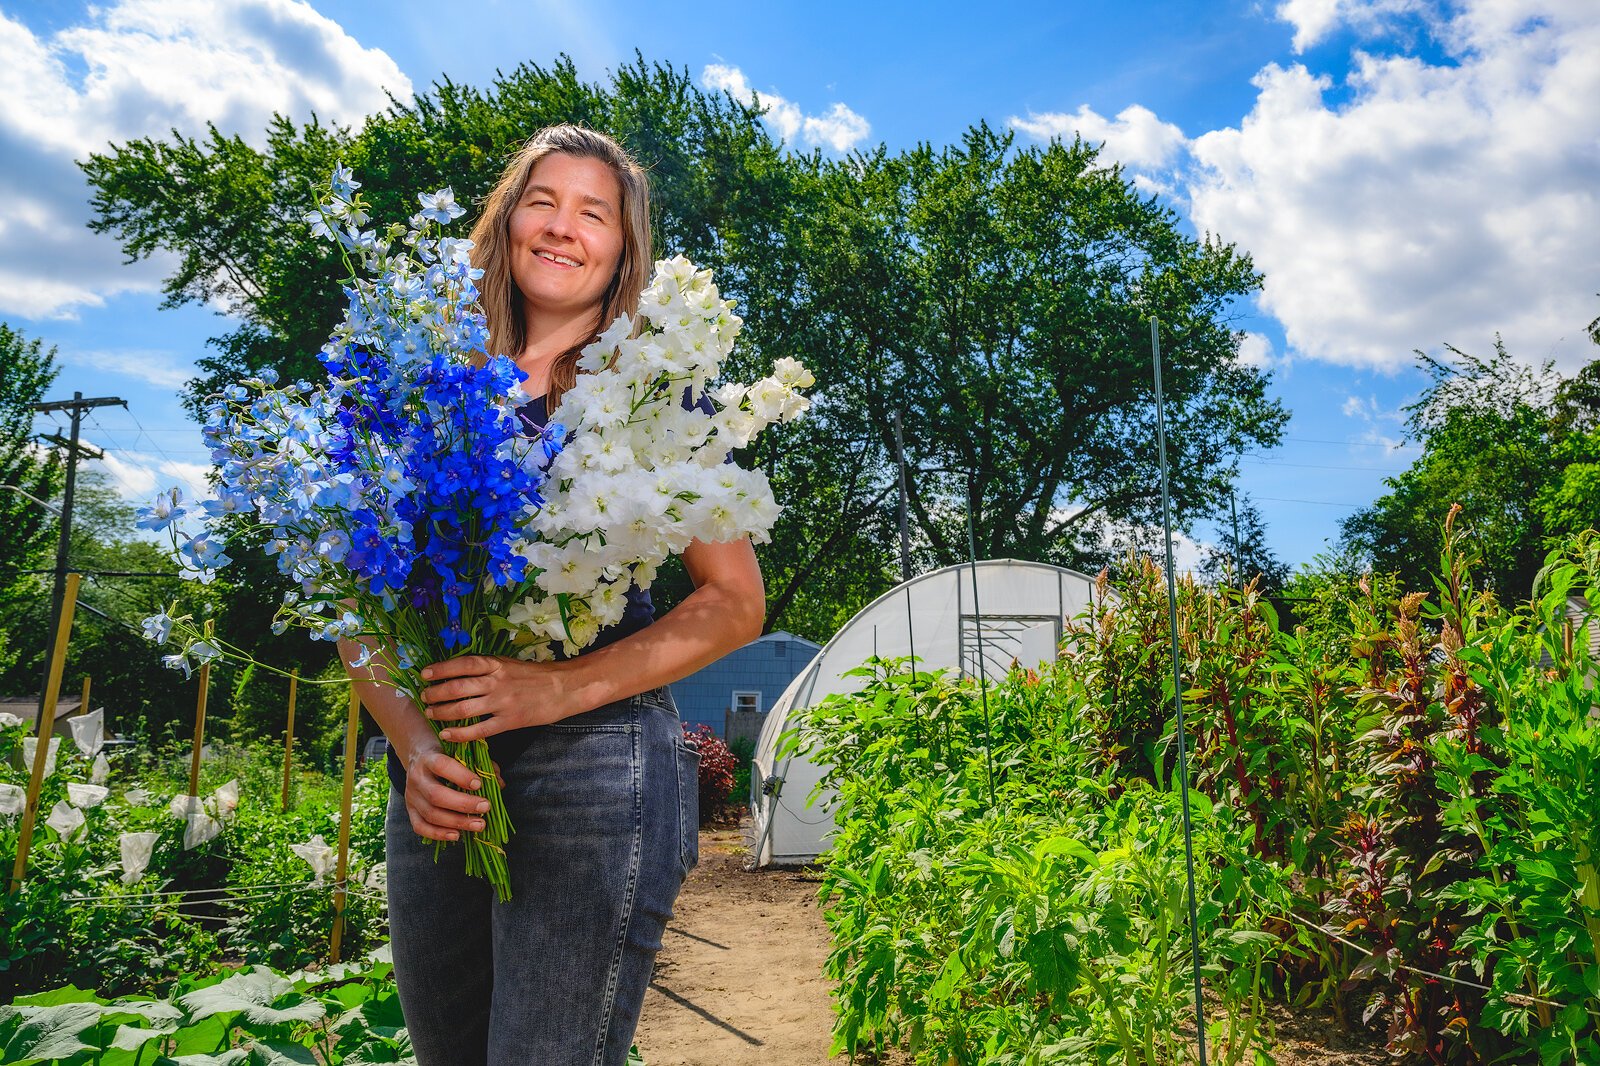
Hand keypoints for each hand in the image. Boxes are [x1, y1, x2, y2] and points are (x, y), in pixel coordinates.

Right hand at [401, 744, 493, 841]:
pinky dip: (439, 834)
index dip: (460, 776)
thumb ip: (480, 765)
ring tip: (480, 824)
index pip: (441, 766)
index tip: (479, 784)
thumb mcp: (461, 752)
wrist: (418, 756)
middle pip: (436, 795)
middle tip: (486, 807)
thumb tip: (499, 784)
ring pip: (431, 814)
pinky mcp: (410, 811)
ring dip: (457, 822)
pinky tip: (457, 835)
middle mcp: (416, 777)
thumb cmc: (447, 755)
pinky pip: (421, 827)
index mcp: (428, 757)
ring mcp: (411, 796)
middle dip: (463, 804)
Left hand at [419, 654, 588, 742]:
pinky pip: (479, 729)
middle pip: (457, 687)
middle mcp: (497, 681)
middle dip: (436, 693)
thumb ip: (488, 668)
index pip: (463, 664)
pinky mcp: (510, 721)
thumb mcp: (510, 664)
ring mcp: (503, 702)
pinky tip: (448, 734)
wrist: (564, 688)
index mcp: (497, 664)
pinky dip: (460, 733)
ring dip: (442, 712)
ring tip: (432, 714)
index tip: (425, 674)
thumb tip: (459, 673)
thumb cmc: (536, 676)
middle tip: (424, 697)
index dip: (441, 669)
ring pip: (464, 708)